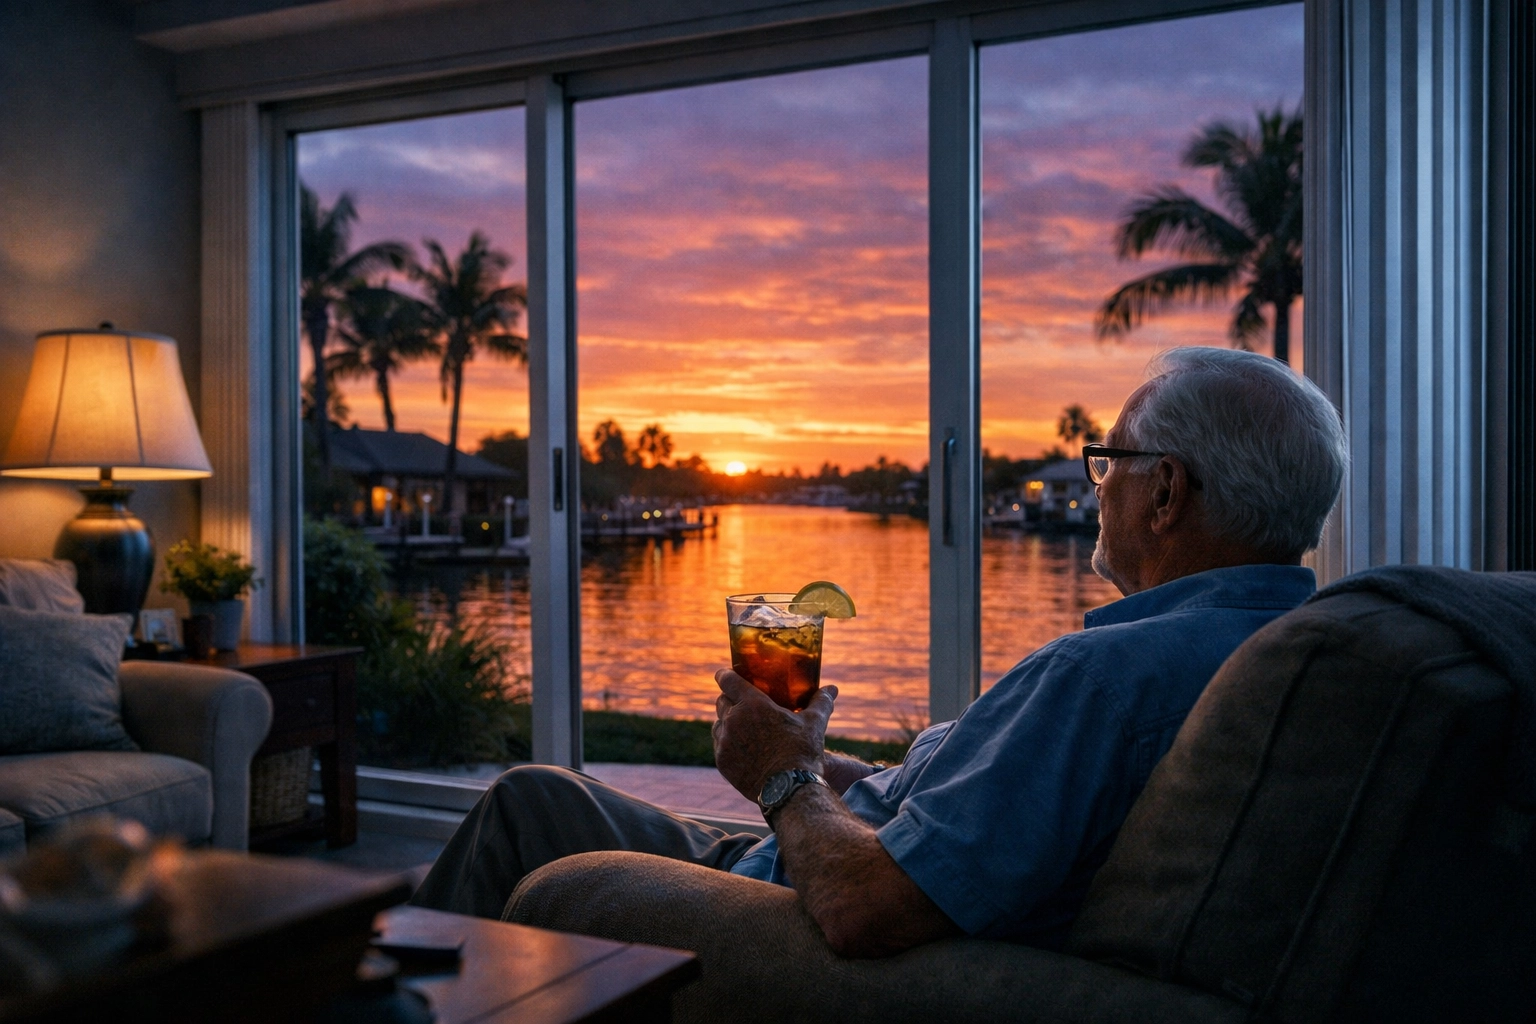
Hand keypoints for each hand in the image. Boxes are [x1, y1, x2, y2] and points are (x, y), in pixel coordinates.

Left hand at [712, 669, 836, 801]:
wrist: (789, 789)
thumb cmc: (802, 751)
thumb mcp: (815, 723)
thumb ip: (821, 702)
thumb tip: (832, 689)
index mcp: (752, 704)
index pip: (728, 680)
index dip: (724, 675)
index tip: (723, 674)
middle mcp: (733, 720)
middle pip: (721, 701)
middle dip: (728, 699)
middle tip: (740, 703)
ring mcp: (725, 742)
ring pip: (718, 724)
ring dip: (726, 722)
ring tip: (741, 728)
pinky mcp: (722, 762)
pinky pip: (719, 746)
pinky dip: (727, 744)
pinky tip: (741, 749)